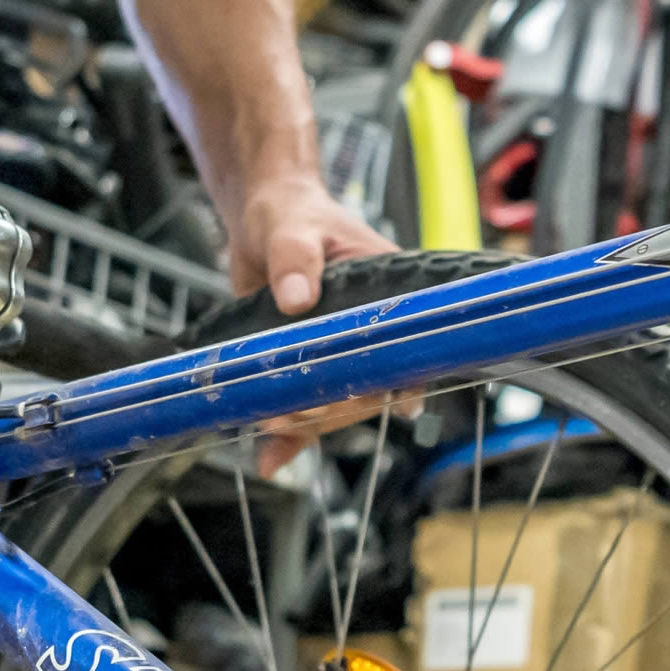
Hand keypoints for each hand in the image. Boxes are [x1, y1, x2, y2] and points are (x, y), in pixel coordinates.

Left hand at [232, 178, 402, 472]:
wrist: (261, 219)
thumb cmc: (289, 212)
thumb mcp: (291, 228)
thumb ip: (294, 258)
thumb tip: (296, 299)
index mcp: (390, 291)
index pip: (408, 345)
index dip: (397, 379)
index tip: (382, 401)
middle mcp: (373, 328)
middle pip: (369, 385)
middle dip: (332, 406)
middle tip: (289, 411)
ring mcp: (341, 349)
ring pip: (337, 402)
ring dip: (306, 424)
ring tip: (269, 429)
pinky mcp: (309, 362)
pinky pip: (308, 404)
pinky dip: (288, 437)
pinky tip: (269, 458)